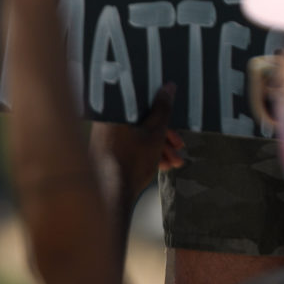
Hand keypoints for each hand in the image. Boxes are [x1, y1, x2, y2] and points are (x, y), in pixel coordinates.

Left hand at [91, 82, 185, 196]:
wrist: (110, 196)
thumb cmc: (130, 162)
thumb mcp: (155, 133)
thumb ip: (163, 109)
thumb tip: (168, 87)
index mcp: (115, 110)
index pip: (141, 100)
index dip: (161, 108)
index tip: (174, 116)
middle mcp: (106, 121)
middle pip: (141, 119)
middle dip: (164, 134)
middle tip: (179, 145)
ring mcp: (105, 138)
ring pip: (137, 134)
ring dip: (158, 146)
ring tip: (175, 161)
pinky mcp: (107, 152)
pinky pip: (129, 145)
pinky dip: (145, 152)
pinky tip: (162, 165)